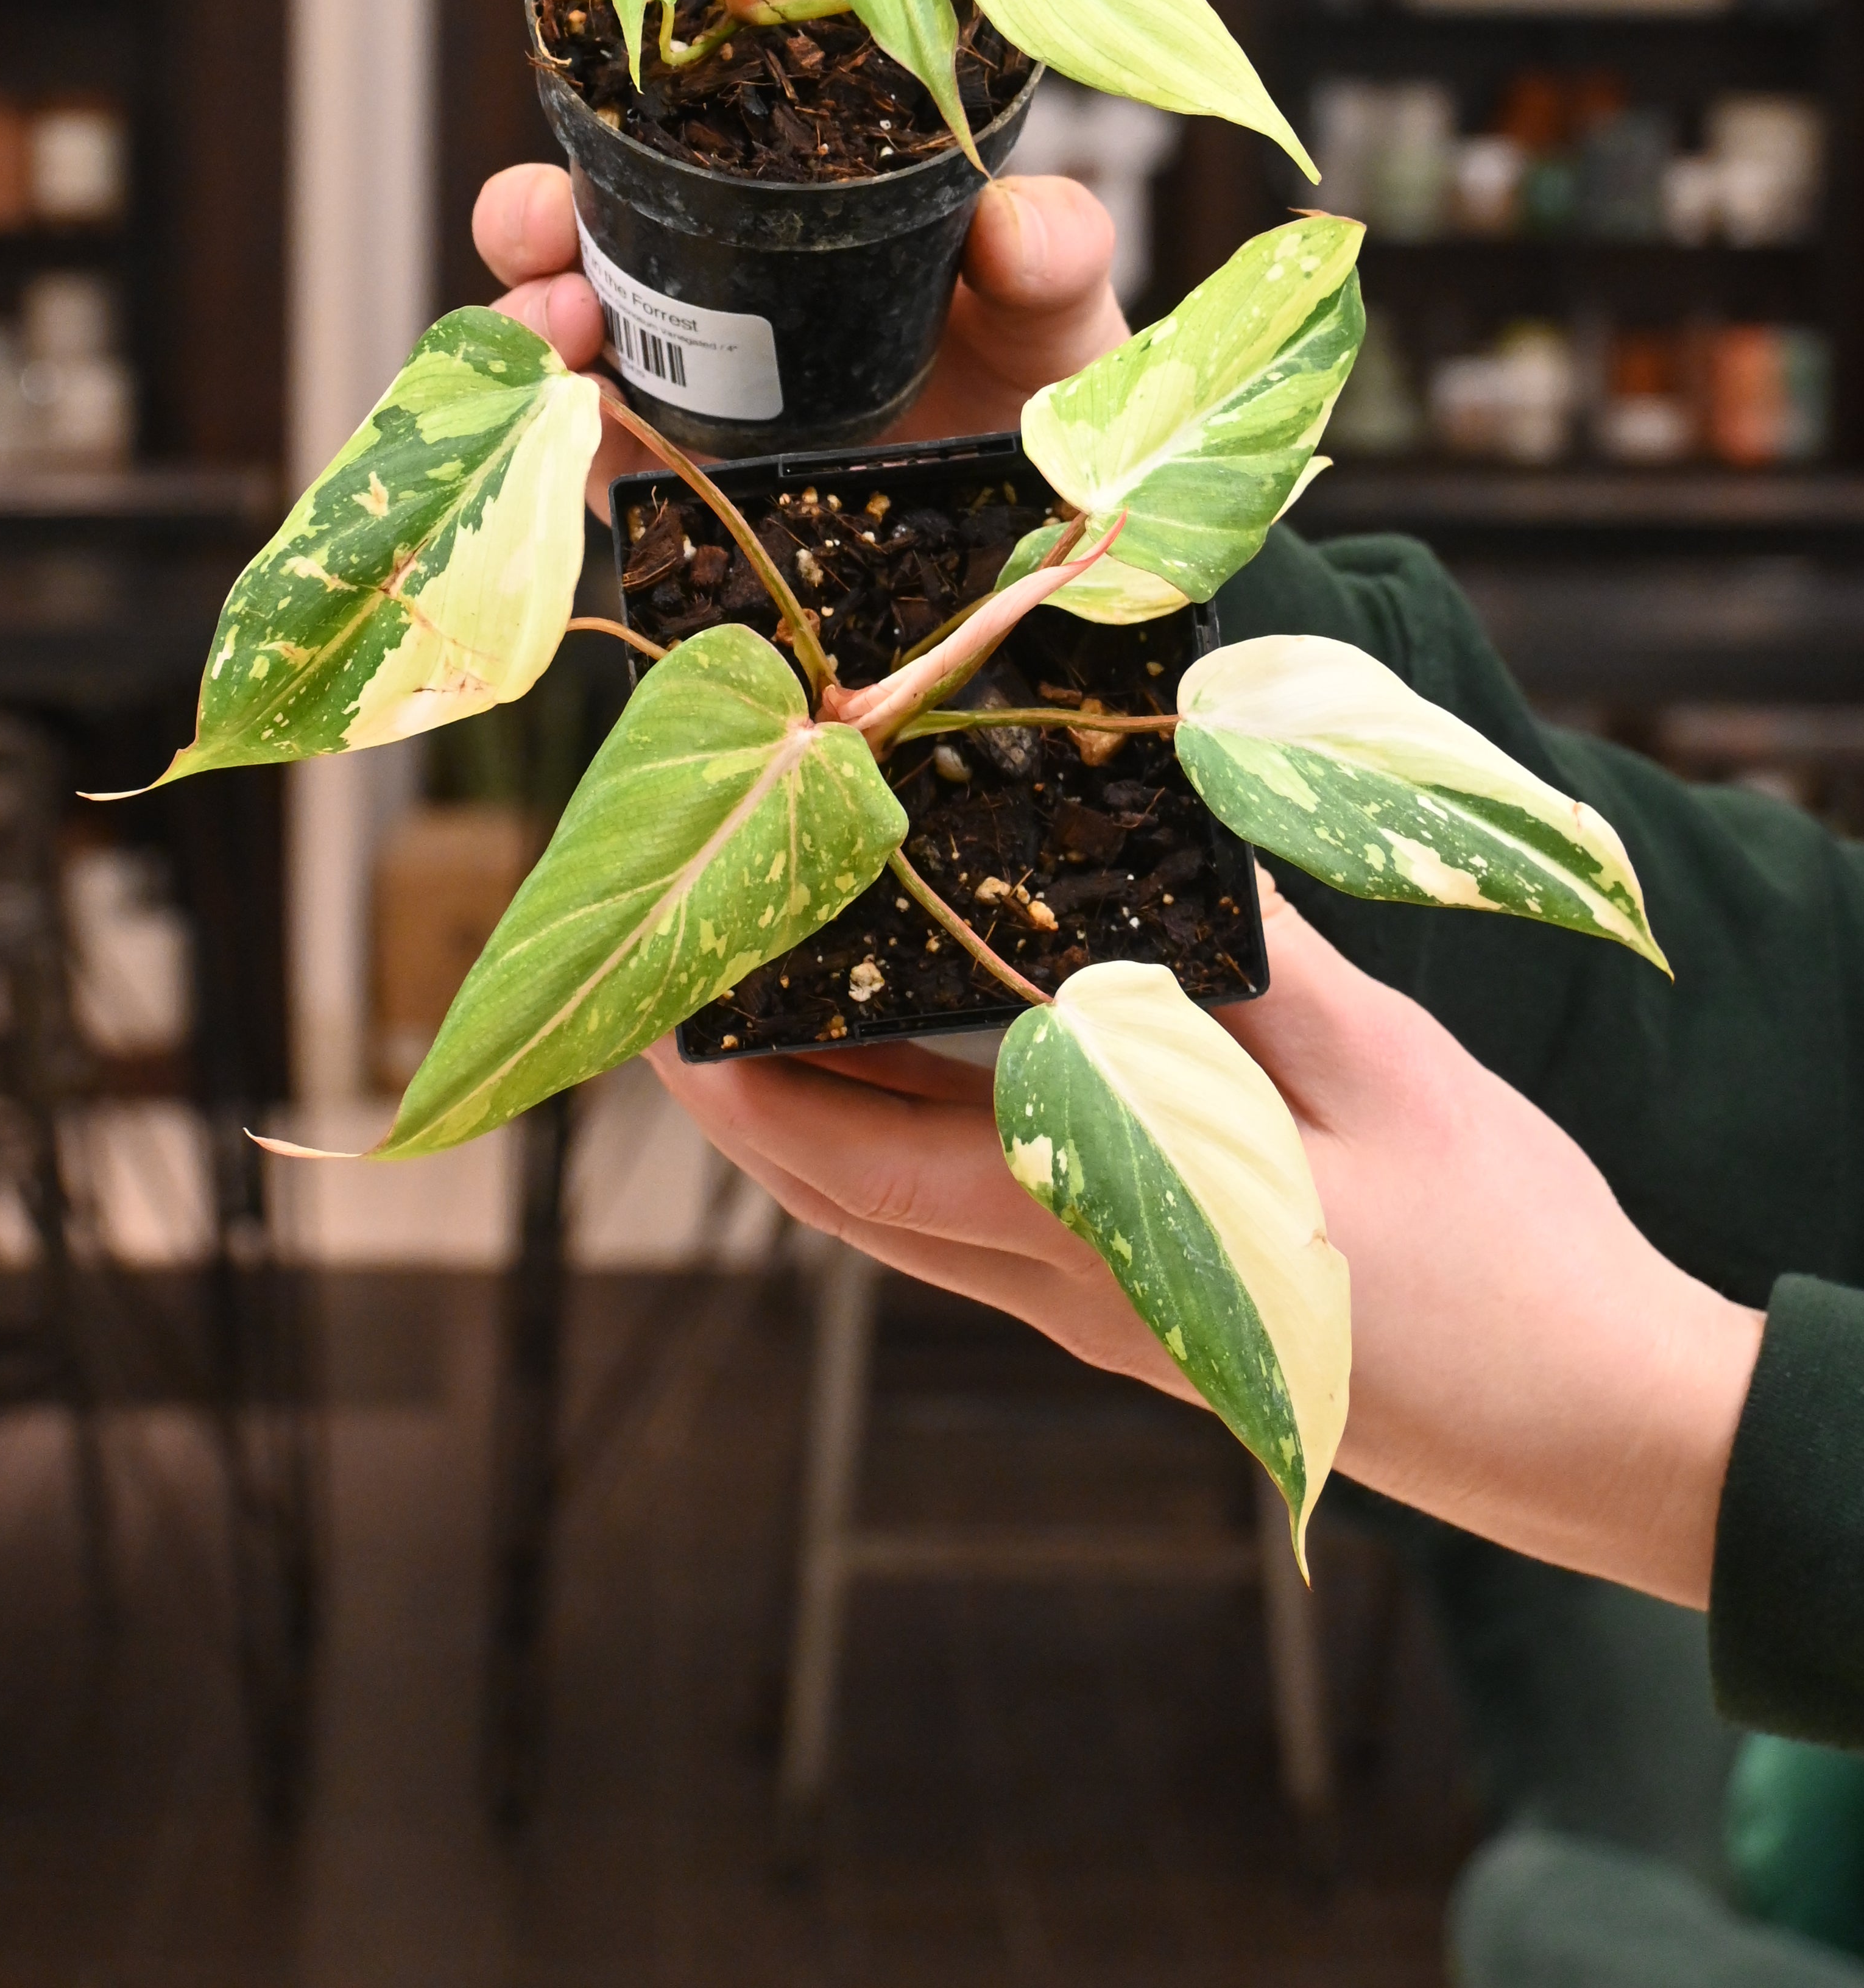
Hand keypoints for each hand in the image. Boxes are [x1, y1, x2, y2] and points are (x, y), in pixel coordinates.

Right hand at [472, 160, 1128, 509]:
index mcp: (778, 232)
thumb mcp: (1055, 308)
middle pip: (577, 247)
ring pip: (559, 355)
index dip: (613, 135)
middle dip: (531, 223)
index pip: (670, 160)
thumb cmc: (1039, 390)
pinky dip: (558, 442)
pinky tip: (572, 421)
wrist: (1043, 532)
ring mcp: (678, 414)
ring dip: (529, 325)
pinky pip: (587, 473)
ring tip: (560, 324)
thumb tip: (1006, 224)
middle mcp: (704, 314)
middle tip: (544, 228)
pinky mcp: (669, 510)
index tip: (601, 123)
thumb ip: (1051, 251)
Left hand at [647, 882, 1765, 1609]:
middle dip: (749, 1106)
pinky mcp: (1157, 1318)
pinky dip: (915, 1156)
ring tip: (762, 1025)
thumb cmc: (1505, 1251)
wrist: (1597, 1428)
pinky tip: (925, 1077)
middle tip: (673, 1000)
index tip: (674, 1009)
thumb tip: (1158, 842)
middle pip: (855, 1204)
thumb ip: (1256, 963)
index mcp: (1114, 1222)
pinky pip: (983, 1233)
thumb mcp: (1386, 1070)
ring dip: (820, 1133)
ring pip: (908, 1228)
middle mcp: (1081, 1288)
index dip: (754, 1087)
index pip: (873, 1159)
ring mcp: (1113, 1314)